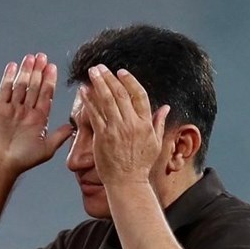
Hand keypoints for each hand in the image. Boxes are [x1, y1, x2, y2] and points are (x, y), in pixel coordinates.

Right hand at [0, 53, 73, 174]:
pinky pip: (5, 90)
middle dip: (38, 72)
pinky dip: (8, 78)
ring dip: (25, 71)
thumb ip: (60, 136)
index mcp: (39, 118)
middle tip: (42, 57)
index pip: (46, 95)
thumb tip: (73, 126)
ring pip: (21, 85)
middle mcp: (26, 111)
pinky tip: (13, 66)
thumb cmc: (23, 159)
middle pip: (34, 86)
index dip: (49, 81)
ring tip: (30, 58)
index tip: (53, 67)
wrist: (1, 163)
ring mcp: (12, 108)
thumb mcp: (47, 148)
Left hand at [81, 64, 170, 184]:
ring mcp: (116, 129)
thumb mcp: (156, 143)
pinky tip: (83, 91)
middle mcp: (131, 124)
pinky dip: (89, 101)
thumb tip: (166, 107)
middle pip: (120, 94)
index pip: (139, 95)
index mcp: (145, 123)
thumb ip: (159, 123)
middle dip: (109, 78)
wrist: (127, 182)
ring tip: (92, 72)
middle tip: (100, 67)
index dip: (129, 81)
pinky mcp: (102, 136)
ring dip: (98, 84)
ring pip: (107, 101)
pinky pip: (94, 114)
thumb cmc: (141, 164)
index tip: (121, 72)